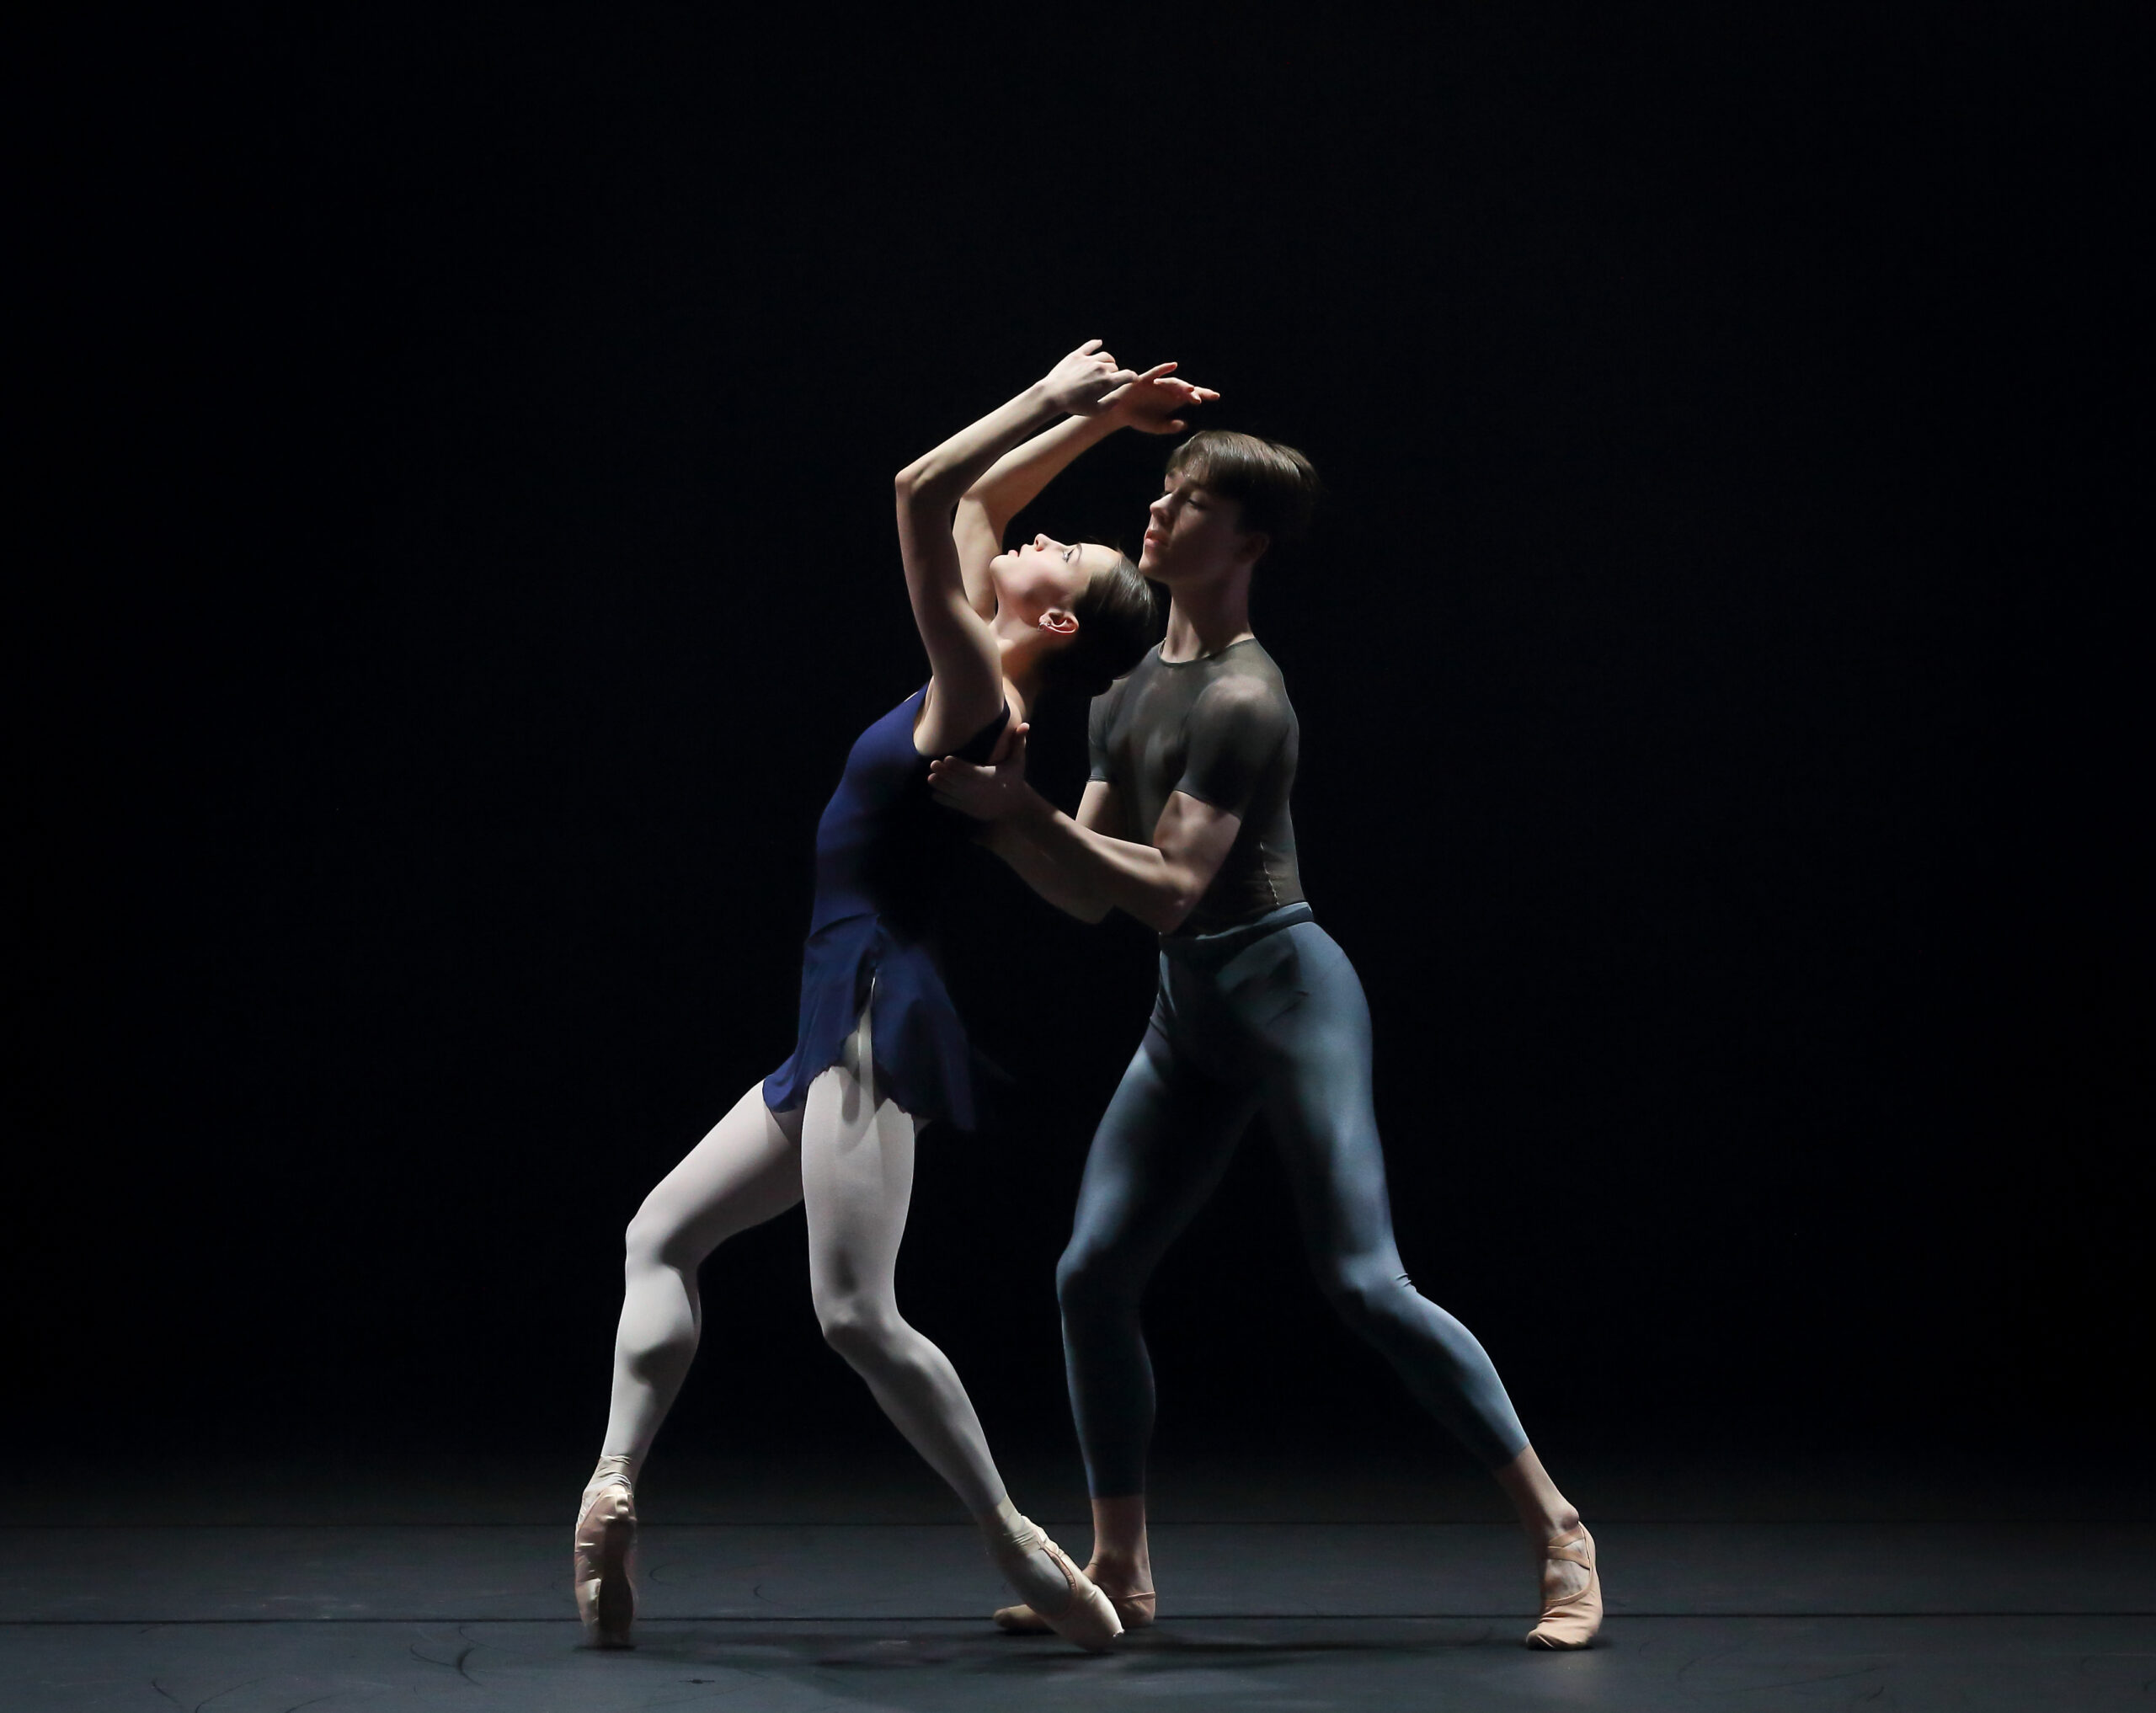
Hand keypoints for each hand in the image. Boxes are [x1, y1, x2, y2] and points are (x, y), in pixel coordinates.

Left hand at [928, 722, 1033, 820]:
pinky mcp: (970, 809)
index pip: (972, 771)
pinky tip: (935, 792)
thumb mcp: (1018, 761)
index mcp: (990, 777)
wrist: (1015, 806)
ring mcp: (974, 801)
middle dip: (946, 773)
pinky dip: (944, 799)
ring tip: (930, 778)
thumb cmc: (1014, 778)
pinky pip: (954, 805)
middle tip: (933, 764)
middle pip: (960, 781)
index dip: (959, 765)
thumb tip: (1026, 724)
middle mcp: (980, 790)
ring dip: (941, 786)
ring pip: (954, 793)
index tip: (947, 758)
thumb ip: (1018, 743)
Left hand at [1040, 340, 1138, 417]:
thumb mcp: (1094, 411)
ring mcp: (1088, 360)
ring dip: (1108, 361)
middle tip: (1110, 379)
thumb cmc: (1074, 405)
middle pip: (1114, 367)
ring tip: (1106, 365)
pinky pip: (1090, 346)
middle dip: (1115, 373)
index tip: (1134, 378)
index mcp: (1107, 382)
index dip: (1133, 377)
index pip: (1127, 375)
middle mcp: (1100, 368)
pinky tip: (1099, 343)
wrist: (1054, 394)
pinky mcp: (1076, 355)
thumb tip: (1119, 397)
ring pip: (1105, 356)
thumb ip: (1110, 404)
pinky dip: (1096, 344)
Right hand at [1103, 362, 1219, 434]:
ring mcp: (1156, 385)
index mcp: (1173, 401)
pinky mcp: (1144, 380)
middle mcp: (1167, 391)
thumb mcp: (1156, 427)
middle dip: (1193, 393)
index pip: (1191, 397)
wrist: (1119, 413)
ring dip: (1181, 385)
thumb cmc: (1139, 419)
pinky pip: (1156, 373)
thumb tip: (1185, 425)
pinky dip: (1164, 369)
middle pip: (1184, 389)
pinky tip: (1173, 365)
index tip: (1216, 397)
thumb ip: (1170, 426)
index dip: (1203, 395)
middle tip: (1199, 400)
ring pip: (1172, 382)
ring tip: (1189, 389)